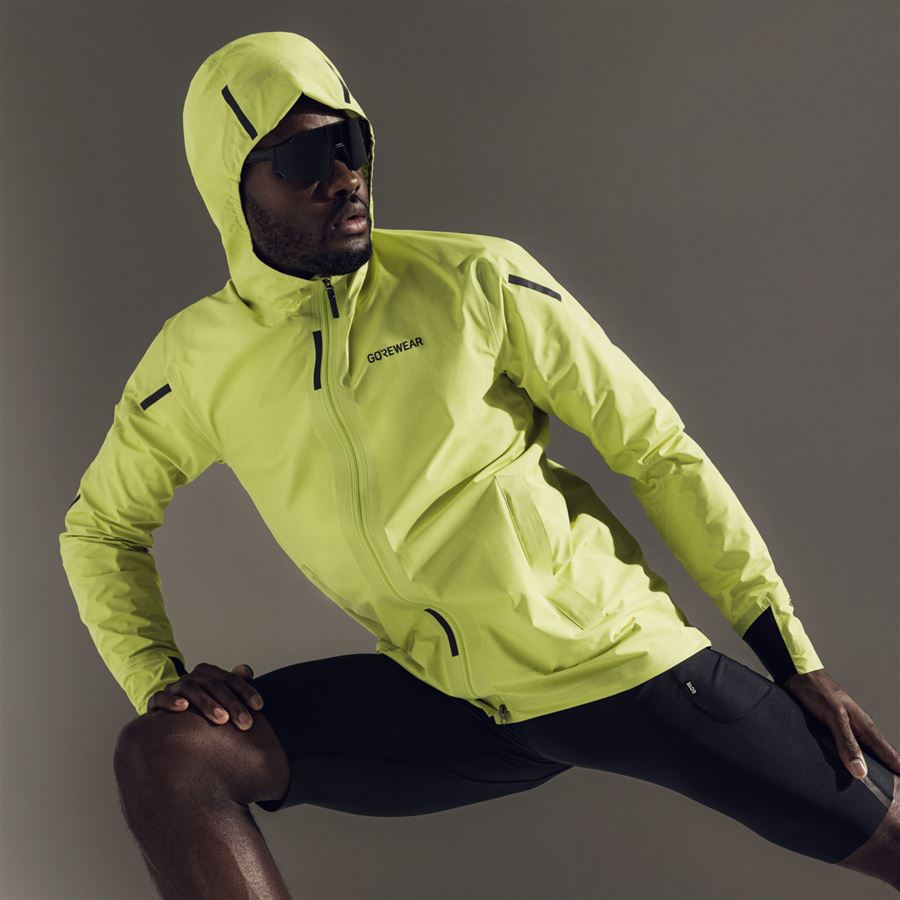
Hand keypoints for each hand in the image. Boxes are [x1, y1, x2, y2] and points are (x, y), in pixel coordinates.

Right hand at [147, 662, 263, 729]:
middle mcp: (192, 677)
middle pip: (214, 684)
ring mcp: (174, 687)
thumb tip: (247, 671)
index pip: (230, 678)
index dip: (246, 691)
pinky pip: (162, 697)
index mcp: (209, 673)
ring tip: (222, 718)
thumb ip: (234, 683)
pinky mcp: (157, 699)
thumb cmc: (200, 705)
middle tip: (246, 722)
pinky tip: (184, 708)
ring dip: (207, 703)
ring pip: (191, 688)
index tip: (259, 706)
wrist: (165, 711)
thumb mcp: (218, 695)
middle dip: (232, 703)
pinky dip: (172, 700)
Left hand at [782, 668, 899, 780]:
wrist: (798, 675)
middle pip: (880, 758)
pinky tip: (846, 770)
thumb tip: (861, 772)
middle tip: (890, 797)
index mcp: (866, 727)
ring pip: (864, 754)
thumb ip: (847, 743)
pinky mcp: (834, 728)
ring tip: (871, 789)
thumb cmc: (817, 691)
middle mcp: (860, 729)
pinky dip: (851, 761)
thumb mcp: (834, 717)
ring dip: (868, 769)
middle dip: (887, 776)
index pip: (890, 756)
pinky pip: (848, 749)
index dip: (899, 772)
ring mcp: (848, 729)